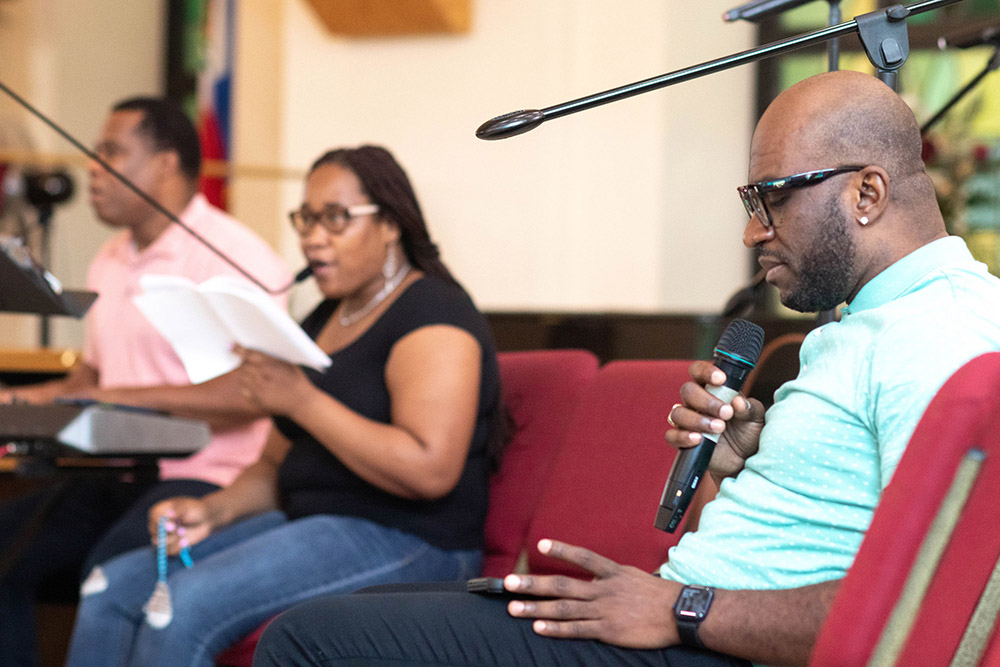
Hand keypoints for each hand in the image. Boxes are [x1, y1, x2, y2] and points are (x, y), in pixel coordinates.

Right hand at [148, 497, 214, 554]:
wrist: (205, 519)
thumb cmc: (195, 509)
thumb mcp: (187, 507)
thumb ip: (177, 512)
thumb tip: (168, 517)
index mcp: (158, 511)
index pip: (153, 519)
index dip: (161, 525)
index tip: (173, 527)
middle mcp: (157, 524)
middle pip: (155, 534)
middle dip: (170, 535)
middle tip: (182, 530)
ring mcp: (162, 536)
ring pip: (161, 545)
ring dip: (175, 541)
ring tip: (184, 533)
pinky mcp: (169, 545)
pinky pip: (169, 552)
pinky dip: (178, 547)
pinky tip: (185, 541)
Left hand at [234, 345, 314, 416]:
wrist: (302, 401)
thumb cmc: (297, 379)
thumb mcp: (287, 363)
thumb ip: (270, 358)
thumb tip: (254, 352)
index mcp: (269, 364)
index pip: (248, 354)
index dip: (238, 349)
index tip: (231, 346)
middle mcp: (261, 376)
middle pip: (243, 365)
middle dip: (244, 362)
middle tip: (249, 362)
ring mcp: (257, 389)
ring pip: (242, 377)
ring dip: (246, 373)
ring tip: (257, 375)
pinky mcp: (256, 400)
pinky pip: (244, 390)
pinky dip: (248, 386)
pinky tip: (258, 386)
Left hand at [503, 539, 681, 648]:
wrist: (681, 614)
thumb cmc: (661, 596)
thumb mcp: (636, 576)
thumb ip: (614, 576)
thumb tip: (597, 575)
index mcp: (613, 572)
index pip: (582, 557)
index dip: (561, 550)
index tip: (540, 544)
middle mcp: (604, 588)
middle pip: (562, 584)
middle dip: (532, 584)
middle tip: (509, 583)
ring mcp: (604, 610)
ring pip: (563, 607)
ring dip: (536, 608)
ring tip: (514, 608)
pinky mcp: (608, 630)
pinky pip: (577, 629)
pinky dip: (556, 629)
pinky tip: (539, 628)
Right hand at [665, 361, 764, 479]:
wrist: (746, 461)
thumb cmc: (749, 434)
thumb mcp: (756, 419)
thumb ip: (749, 408)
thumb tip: (737, 401)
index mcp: (712, 389)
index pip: (699, 372)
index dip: (706, 372)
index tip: (721, 379)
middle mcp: (696, 403)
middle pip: (687, 391)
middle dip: (706, 401)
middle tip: (727, 413)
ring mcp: (688, 422)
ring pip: (678, 413)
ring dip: (698, 419)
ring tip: (719, 428)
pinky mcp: (683, 441)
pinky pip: (672, 436)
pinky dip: (683, 436)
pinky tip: (699, 439)